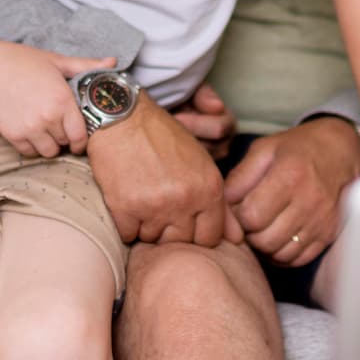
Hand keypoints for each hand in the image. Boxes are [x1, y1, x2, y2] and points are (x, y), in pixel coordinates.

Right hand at [0, 45, 114, 157]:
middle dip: (66, 137)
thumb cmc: (22, 61)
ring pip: (49, 152)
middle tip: (61, 125)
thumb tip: (113, 63)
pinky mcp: (12, 135)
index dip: (82, 139)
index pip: (81, 135)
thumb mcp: (57, 61)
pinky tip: (31, 130)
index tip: (80, 135)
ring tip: (46, 129)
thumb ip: (86, 66)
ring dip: (50, 144)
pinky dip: (32, 146)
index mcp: (62, 100)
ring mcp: (29, 128)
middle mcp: (48, 118)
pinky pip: (29, 152)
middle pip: (66, 143)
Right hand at [86, 94, 242, 247]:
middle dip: (170, 229)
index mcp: (209, 189)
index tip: (184, 218)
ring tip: (141, 196)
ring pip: (152, 239)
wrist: (121, 118)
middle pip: (181, 241)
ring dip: (145, 225)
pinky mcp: (125, 208)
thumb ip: (220, 205)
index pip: (210, 238)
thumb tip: (238, 240)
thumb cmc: (162, 138)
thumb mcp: (201, 164)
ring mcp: (155, 206)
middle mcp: (186, 199)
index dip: (196, 231)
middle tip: (158, 203)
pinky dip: (125, 224)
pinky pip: (128, 235)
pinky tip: (125, 199)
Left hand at [223, 116, 359, 267]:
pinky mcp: (329, 234)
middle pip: (264, 239)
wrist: (342, 151)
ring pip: (280, 253)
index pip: (251, 216)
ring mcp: (322, 221)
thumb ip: (240, 176)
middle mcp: (309, 201)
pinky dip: (282, 254)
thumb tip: (224, 205)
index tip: (239, 208)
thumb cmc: (298, 148)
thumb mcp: (265, 149)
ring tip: (263, 228)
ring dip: (265, 246)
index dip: (237, 217)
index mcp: (290, 176)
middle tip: (249, 221)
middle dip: (249, 234)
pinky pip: (298, 259)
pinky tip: (278, 237)